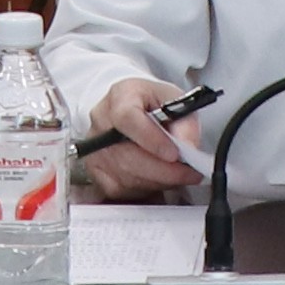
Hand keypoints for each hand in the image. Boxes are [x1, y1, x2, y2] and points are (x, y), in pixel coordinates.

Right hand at [77, 80, 201, 197]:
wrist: (136, 111)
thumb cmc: (155, 105)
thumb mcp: (177, 102)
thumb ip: (185, 121)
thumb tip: (188, 146)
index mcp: (121, 95)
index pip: (127, 118)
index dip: (151, 139)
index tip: (174, 154)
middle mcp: (102, 121)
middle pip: (128, 154)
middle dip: (164, 170)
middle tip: (190, 173)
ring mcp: (95, 148)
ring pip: (127, 176)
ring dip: (158, 181)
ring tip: (179, 175)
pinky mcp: (96, 171)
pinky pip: (122, 189)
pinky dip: (146, 188)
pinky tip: (159, 179)